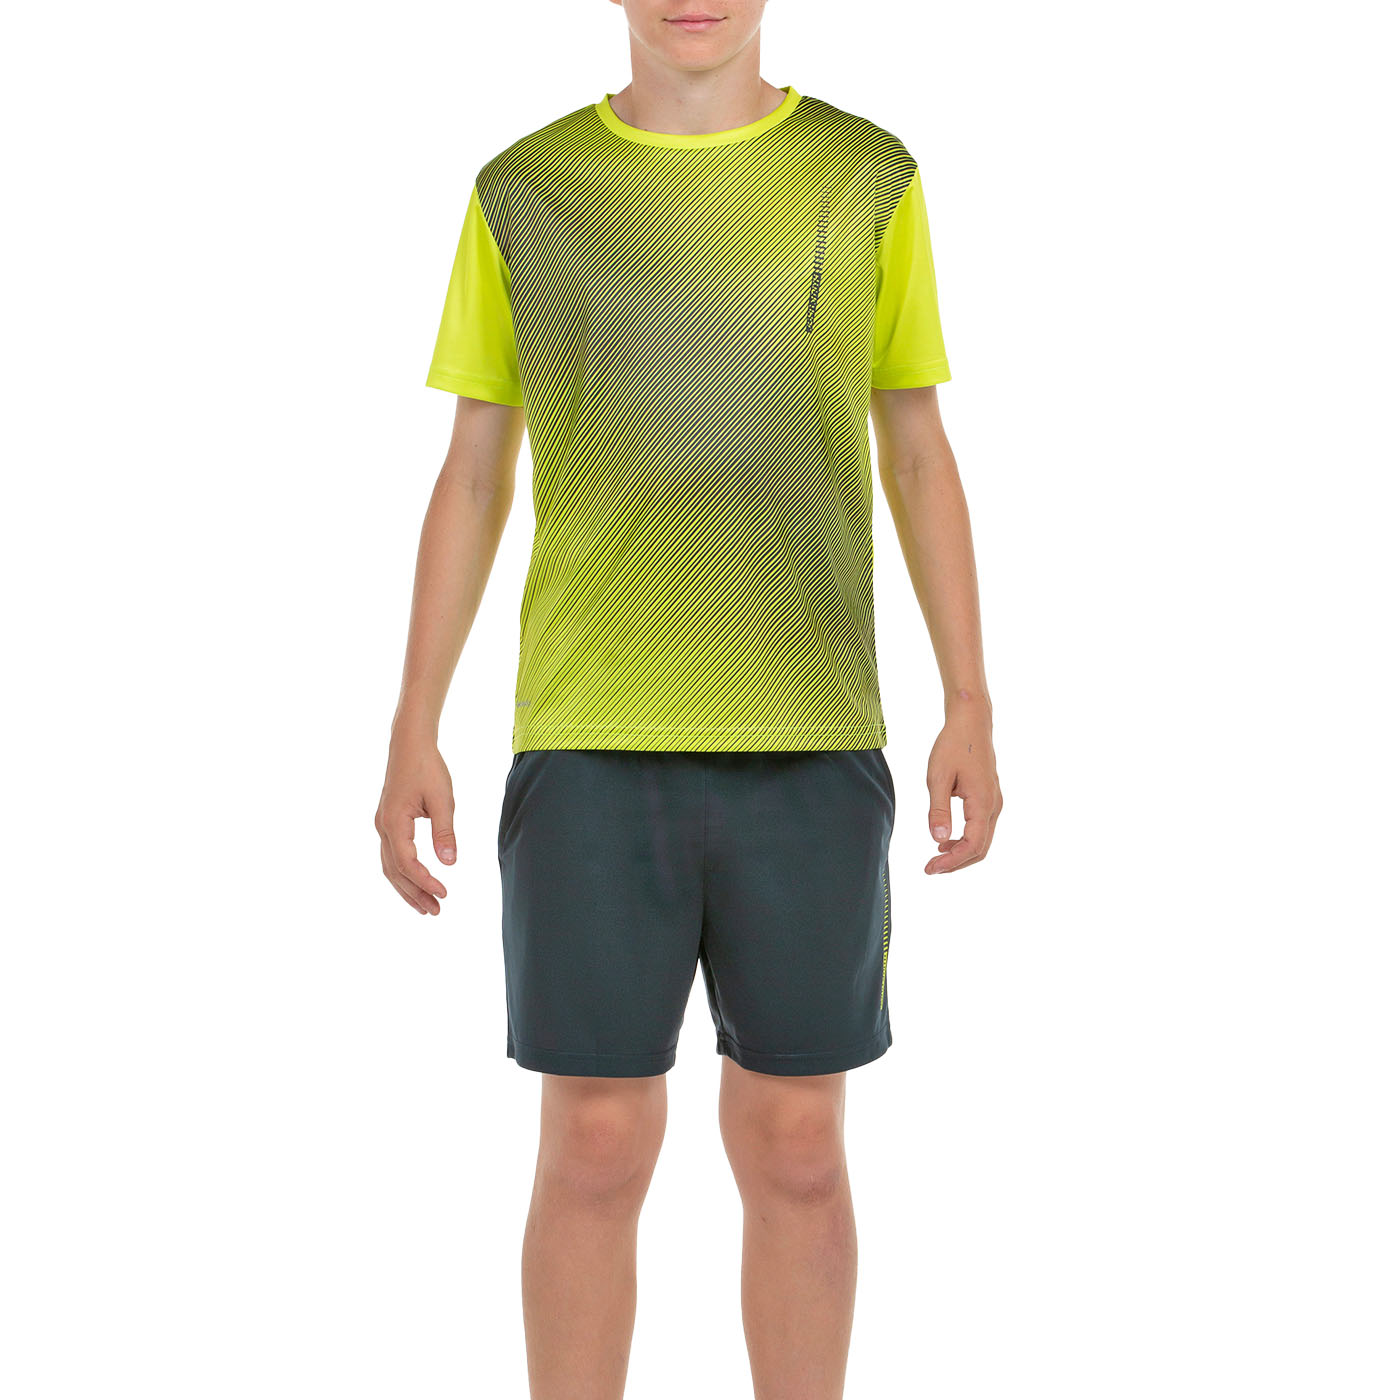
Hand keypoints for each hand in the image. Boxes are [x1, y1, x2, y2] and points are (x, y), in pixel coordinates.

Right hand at [375, 731, 455, 914]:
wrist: (409, 744)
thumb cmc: (427, 768)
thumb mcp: (443, 799)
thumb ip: (445, 832)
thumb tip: (449, 863)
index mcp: (394, 822)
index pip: (407, 863)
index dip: (425, 882)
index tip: (444, 893)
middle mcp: (383, 827)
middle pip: (395, 871)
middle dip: (414, 893)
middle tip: (435, 912)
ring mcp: (383, 825)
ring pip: (390, 866)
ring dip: (407, 887)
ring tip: (426, 906)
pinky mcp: (388, 822)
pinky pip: (392, 855)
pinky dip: (403, 873)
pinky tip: (417, 882)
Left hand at [925, 707, 1001, 874]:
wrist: (971, 723)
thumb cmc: (953, 746)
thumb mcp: (937, 777)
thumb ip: (938, 809)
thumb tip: (937, 838)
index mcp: (983, 803)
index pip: (972, 846)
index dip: (952, 862)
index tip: (930, 868)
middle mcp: (993, 806)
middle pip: (980, 849)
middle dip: (956, 863)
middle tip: (930, 869)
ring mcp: (994, 803)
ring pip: (982, 841)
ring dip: (960, 853)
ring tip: (935, 856)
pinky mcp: (989, 799)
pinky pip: (980, 829)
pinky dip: (965, 840)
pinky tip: (945, 839)